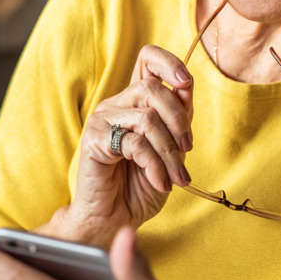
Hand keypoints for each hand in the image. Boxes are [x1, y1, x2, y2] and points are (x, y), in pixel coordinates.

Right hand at [59, 44, 193, 244]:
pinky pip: (135, 143)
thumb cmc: (140, 186)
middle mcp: (116, 105)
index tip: (185, 83)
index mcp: (135, 102)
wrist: (115, 219)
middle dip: (179, 121)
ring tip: (175, 176)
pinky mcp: (94, 141)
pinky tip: (160, 182)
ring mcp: (102, 121)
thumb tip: (186, 87)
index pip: (148, 59)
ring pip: (147, 118)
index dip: (169, 63)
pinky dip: (155, 165)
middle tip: (186, 150)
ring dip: (169, 152)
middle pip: (152, 89)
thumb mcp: (170, 150)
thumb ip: (177, 120)